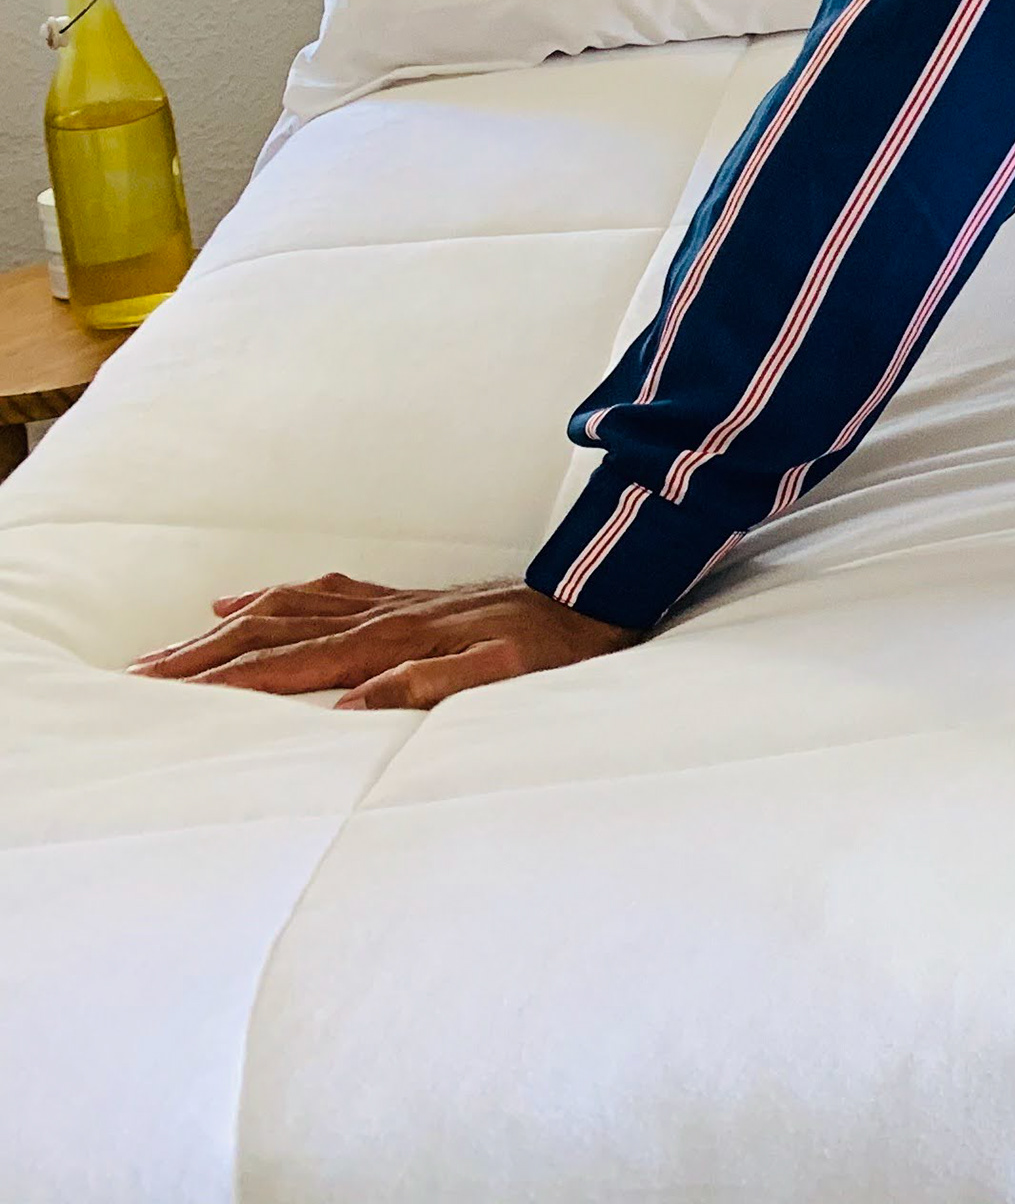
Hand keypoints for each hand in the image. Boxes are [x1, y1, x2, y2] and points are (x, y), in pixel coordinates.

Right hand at [128, 573, 636, 709]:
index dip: (226, 679)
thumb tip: (352, 707)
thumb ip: (430, 687)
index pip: (290, 664)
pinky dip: (269, 598)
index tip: (166, 693)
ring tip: (164, 649)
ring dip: (219, 628)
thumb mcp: (503, 677)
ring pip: (283, 609)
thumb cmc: (552, 649)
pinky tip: (235, 602)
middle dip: (199, 654)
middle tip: (135, 675)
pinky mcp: (401, 597)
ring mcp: (388, 601)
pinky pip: (319, 592)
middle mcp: (381, 615)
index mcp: (395, 641)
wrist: (594, 598)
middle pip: (269, 632)